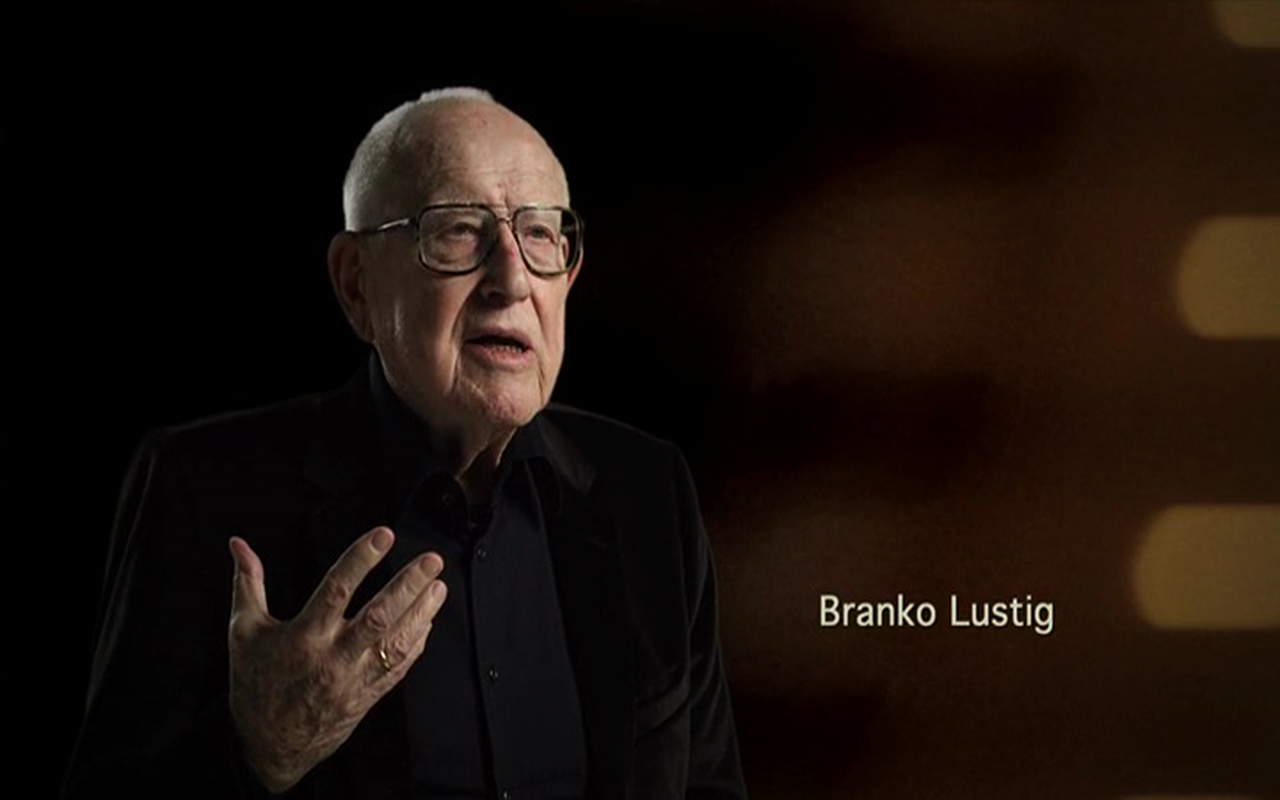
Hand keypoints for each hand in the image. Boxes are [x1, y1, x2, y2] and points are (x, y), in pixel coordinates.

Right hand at [226, 527, 446, 792]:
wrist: (268, 746)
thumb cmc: (255, 684)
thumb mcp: (243, 632)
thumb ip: (248, 584)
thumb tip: (238, 544)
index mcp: (302, 638)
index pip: (336, 590)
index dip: (360, 560)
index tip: (383, 535)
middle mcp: (332, 658)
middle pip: (377, 617)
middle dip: (408, 586)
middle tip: (431, 560)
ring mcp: (354, 679)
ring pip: (396, 642)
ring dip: (422, 612)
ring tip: (439, 585)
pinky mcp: (368, 695)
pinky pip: (399, 666)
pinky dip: (416, 642)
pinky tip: (428, 619)